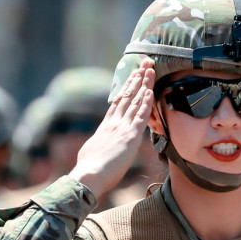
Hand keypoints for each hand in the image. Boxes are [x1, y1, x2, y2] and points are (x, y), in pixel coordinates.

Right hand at [70, 59, 155, 198]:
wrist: (89, 175)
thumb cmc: (89, 169)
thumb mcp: (93, 151)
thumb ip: (100, 143)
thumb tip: (99, 144)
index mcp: (105, 126)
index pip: (118, 101)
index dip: (127, 87)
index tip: (133, 75)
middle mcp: (114, 123)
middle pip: (128, 96)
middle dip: (137, 79)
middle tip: (145, 64)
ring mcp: (122, 127)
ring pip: (135, 101)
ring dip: (144, 84)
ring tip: (150, 70)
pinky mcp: (130, 136)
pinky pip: (141, 116)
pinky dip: (146, 102)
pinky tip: (151, 91)